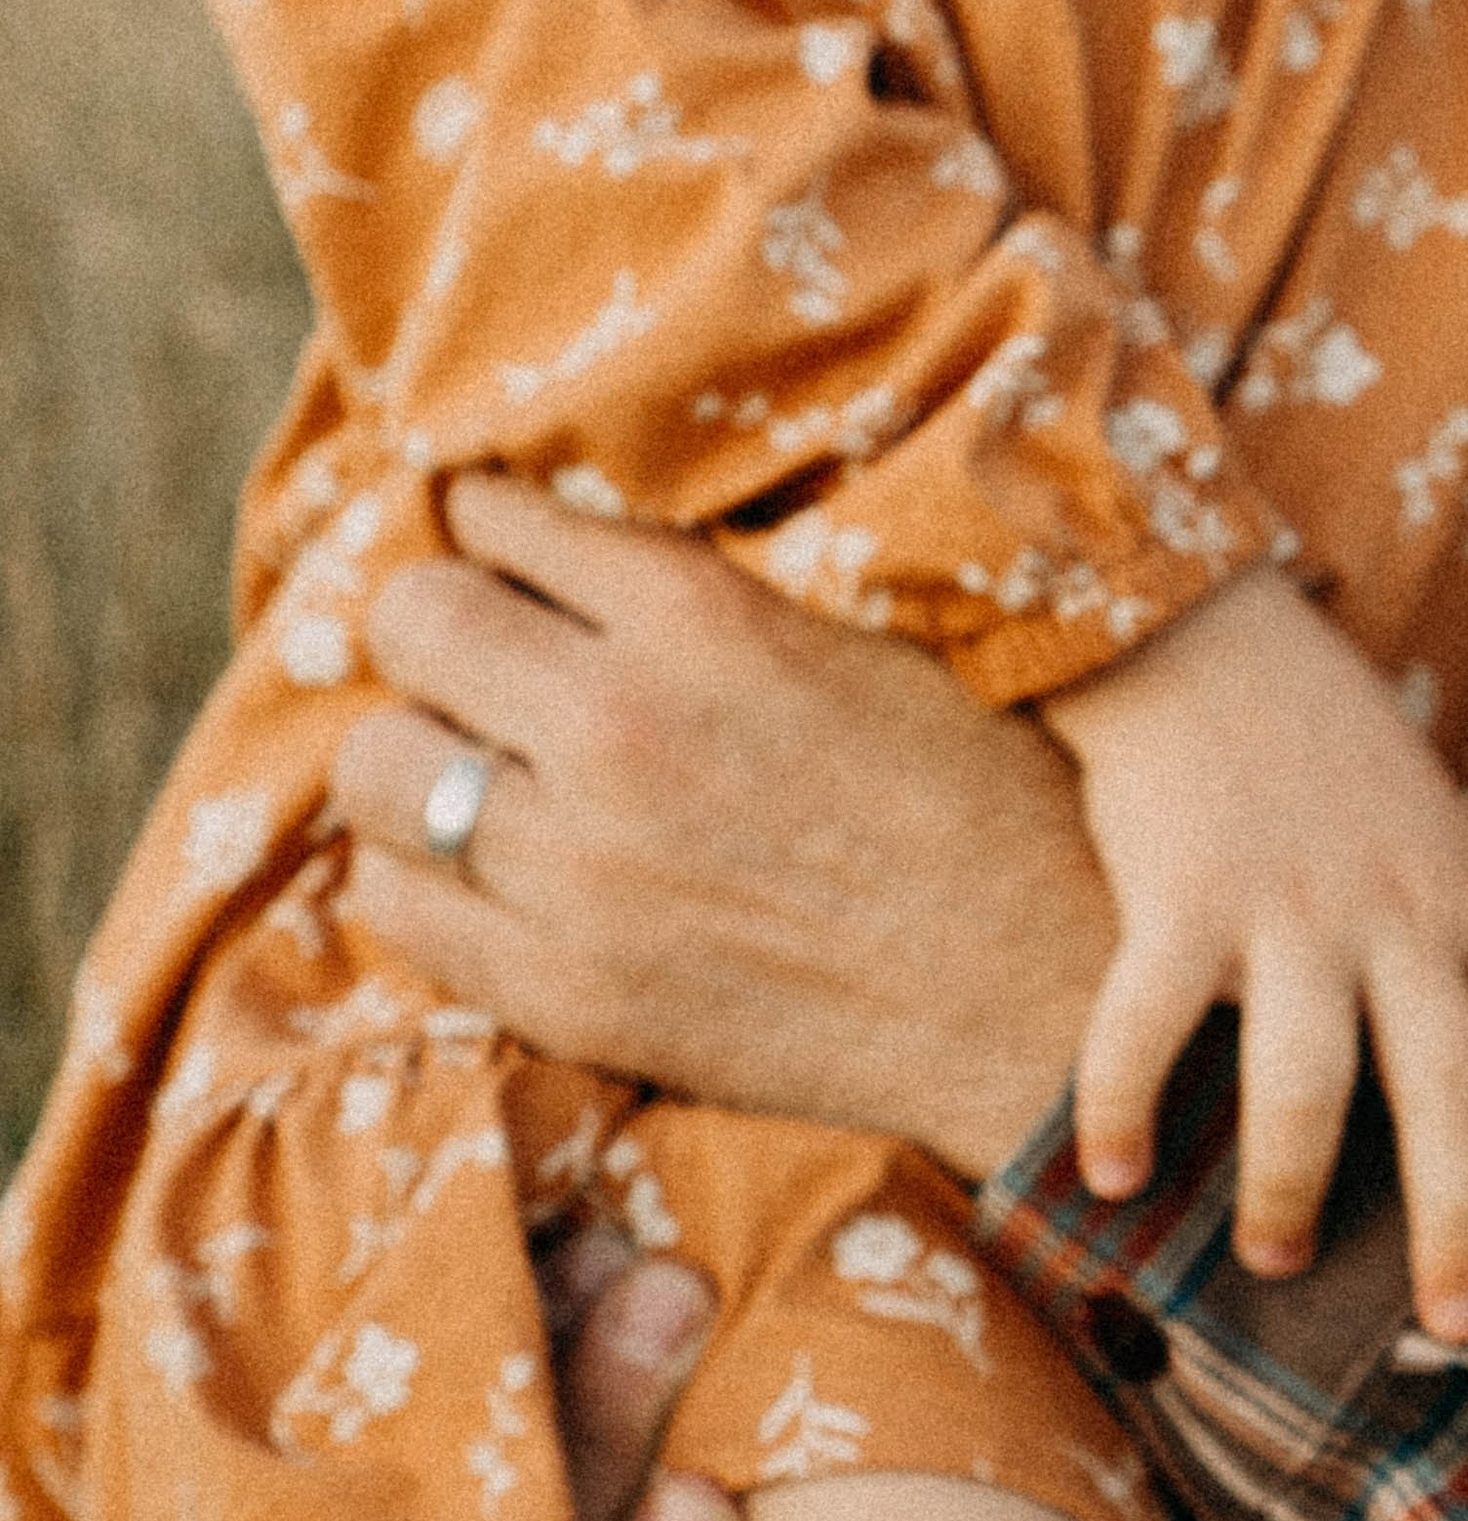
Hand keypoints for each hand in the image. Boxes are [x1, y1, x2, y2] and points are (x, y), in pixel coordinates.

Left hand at [329, 474, 1114, 1178]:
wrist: (1040, 1005)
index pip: (499, 515)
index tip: (519, 554)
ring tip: (474, 764)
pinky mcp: (564, 994)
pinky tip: (487, 867)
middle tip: (486, 655)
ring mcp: (578, 872)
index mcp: (704, 617)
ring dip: (415, 752)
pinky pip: (395, 908)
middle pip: (411, 620)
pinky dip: (420, 875)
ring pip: (375, 768)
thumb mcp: (873, 633)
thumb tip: (599, 523)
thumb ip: (724, 580)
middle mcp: (620, 729)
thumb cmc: (987, 799)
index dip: (499, 526)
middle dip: (439, 625)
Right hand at [1044, 568, 1467, 1345]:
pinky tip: (1109, 1178)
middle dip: (1460, 1220)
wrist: (1191, 620)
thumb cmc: (1312, 726)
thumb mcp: (1427, 804)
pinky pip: (1149, 1028)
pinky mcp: (1179, 898)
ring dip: (1291, 1185)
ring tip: (1277, 1262)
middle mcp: (1392, 912)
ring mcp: (1287, 909)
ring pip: (1308, 1083)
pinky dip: (1123, 1108)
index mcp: (1464, 889)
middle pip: (1451, 1086)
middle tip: (1462, 1327)